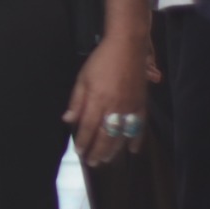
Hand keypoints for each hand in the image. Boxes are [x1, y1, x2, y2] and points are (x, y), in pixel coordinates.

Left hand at [64, 31, 153, 165]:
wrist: (127, 46)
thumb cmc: (101, 60)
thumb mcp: (82, 78)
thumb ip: (76, 100)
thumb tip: (68, 120)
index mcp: (97, 100)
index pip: (88, 127)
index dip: (83, 141)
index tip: (79, 152)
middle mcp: (114, 107)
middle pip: (105, 135)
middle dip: (98, 150)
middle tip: (92, 162)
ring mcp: (130, 107)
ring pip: (121, 134)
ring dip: (114, 149)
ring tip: (107, 159)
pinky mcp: (141, 104)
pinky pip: (139, 126)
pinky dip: (136, 139)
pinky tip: (133, 150)